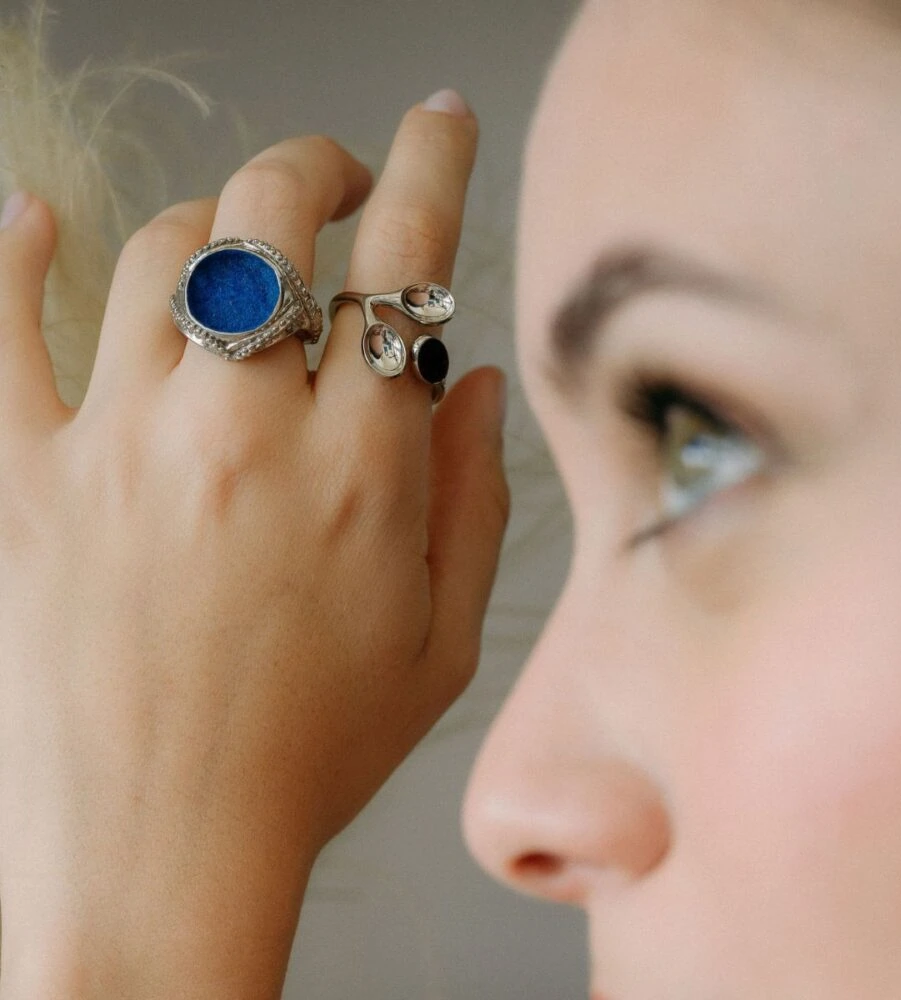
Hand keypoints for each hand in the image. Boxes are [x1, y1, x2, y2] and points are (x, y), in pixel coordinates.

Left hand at [0, 96, 507, 999]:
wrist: (162, 857)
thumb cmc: (314, 757)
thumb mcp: (442, 642)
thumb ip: (473, 499)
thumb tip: (478, 385)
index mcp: (359, 474)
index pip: (406, 267)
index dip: (432, 170)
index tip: (440, 125)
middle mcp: (243, 435)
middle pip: (272, 221)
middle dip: (316, 167)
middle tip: (335, 175)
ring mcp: (121, 450)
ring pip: (160, 257)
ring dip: (209, 224)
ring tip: (233, 243)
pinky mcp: (21, 485)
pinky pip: (2, 331)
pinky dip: (14, 256)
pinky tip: (34, 220)